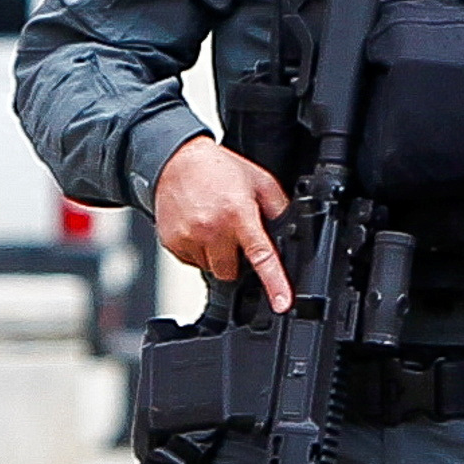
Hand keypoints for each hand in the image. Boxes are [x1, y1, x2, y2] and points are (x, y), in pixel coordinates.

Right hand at [148, 134, 292, 309]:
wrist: (176, 160)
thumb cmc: (218, 168)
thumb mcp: (259, 181)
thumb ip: (278, 207)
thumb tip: (291, 231)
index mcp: (239, 214)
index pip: (261, 256)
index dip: (274, 283)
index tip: (282, 303)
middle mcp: (212, 228)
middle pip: (231, 272)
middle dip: (236, 260)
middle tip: (232, 234)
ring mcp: (189, 238)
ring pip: (211, 269)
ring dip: (216, 256)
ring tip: (213, 226)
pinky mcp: (172, 243)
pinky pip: (191, 262)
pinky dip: (197, 251)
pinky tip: (198, 227)